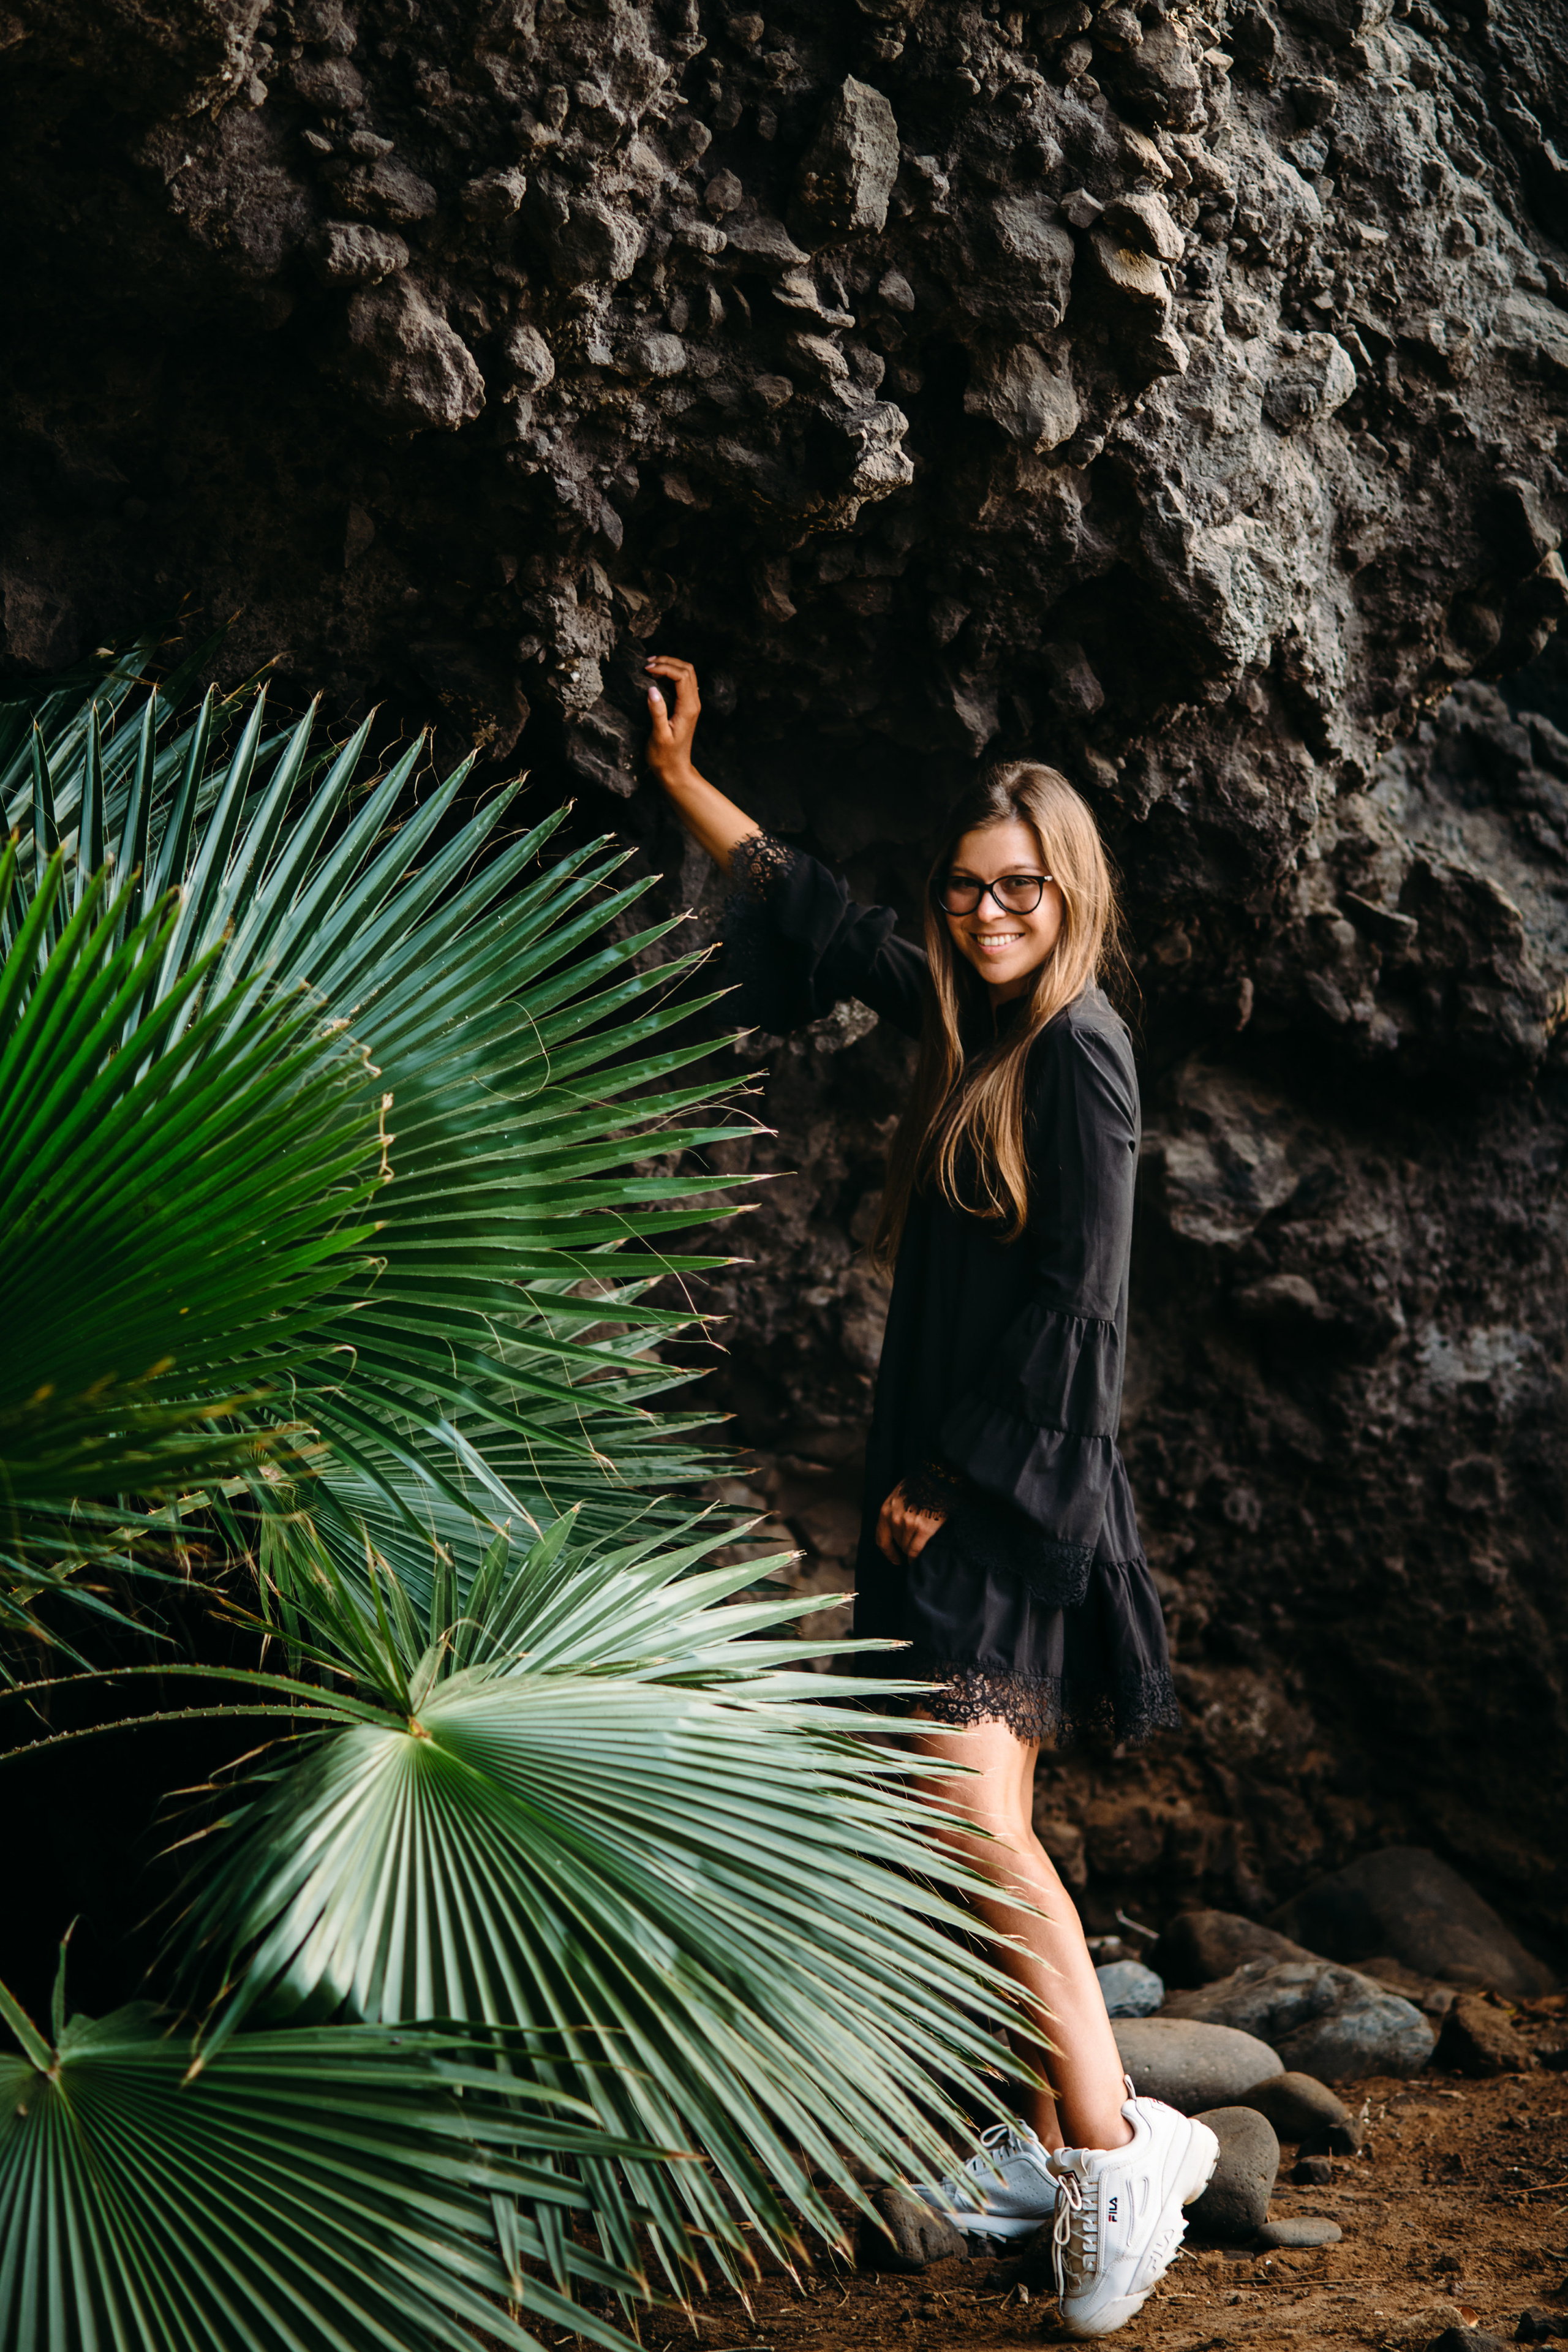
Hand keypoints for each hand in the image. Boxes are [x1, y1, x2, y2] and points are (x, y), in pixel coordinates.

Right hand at [643, 655, 699, 787]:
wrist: (675, 770)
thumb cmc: (665, 757)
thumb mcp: (658, 736)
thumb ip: (657, 712)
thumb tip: (651, 689)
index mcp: (688, 708)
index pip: (681, 676)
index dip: (664, 667)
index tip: (646, 670)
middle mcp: (693, 704)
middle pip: (687, 669)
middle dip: (668, 662)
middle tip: (647, 664)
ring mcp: (691, 705)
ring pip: (686, 674)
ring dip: (670, 666)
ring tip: (650, 667)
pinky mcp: (686, 707)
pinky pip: (682, 683)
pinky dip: (670, 674)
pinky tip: (656, 677)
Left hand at [876, 1483, 947, 1565]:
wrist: (938, 1478)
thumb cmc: (920, 1484)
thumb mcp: (898, 1494)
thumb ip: (893, 1511)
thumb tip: (894, 1527)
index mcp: (886, 1509)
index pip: (881, 1538)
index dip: (887, 1551)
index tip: (893, 1558)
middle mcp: (894, 1518)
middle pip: (896, 1542)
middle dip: (903, 1545)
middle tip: (911, 1544)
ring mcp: (908, 1524)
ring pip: (906, 1547)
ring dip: (911, 1548)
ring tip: (919, 1543)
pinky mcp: (923, 1529)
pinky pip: (915, 1550)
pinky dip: (914, 1558)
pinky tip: (915, 1560)